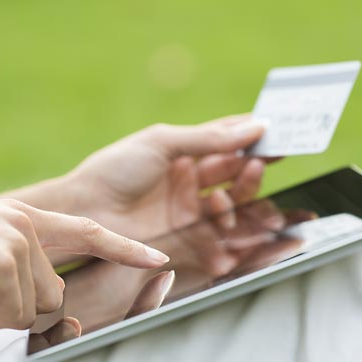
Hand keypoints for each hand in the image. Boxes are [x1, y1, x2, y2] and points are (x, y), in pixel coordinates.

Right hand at [0, 192, 168, 329]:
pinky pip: (11, 319)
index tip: (156, 260)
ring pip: (33, 311)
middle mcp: (29, 227)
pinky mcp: (4, 265)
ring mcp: (20, 244)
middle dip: (15, 307)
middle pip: (53, 297)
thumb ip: (21, 272)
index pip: (89, 233)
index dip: (125, 249)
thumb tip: (56, 313)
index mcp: (26, 219)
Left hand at [2, 115, 268, 242]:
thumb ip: (209, 138)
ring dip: (246, 190)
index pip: (223, 139)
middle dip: (253, 164)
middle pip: (232, 170)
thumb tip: (254, 127)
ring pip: (231, 199)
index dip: (248, 135)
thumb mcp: (163, 142)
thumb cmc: (116, 169)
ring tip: (253, 174)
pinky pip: (219, 229)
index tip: (276, 129)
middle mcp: (187, 179)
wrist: (86, 212)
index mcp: (179, 151)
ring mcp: (187, 208)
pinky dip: (232, 222)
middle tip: (270, 156)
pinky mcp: (186, 235)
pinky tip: (230, 214)